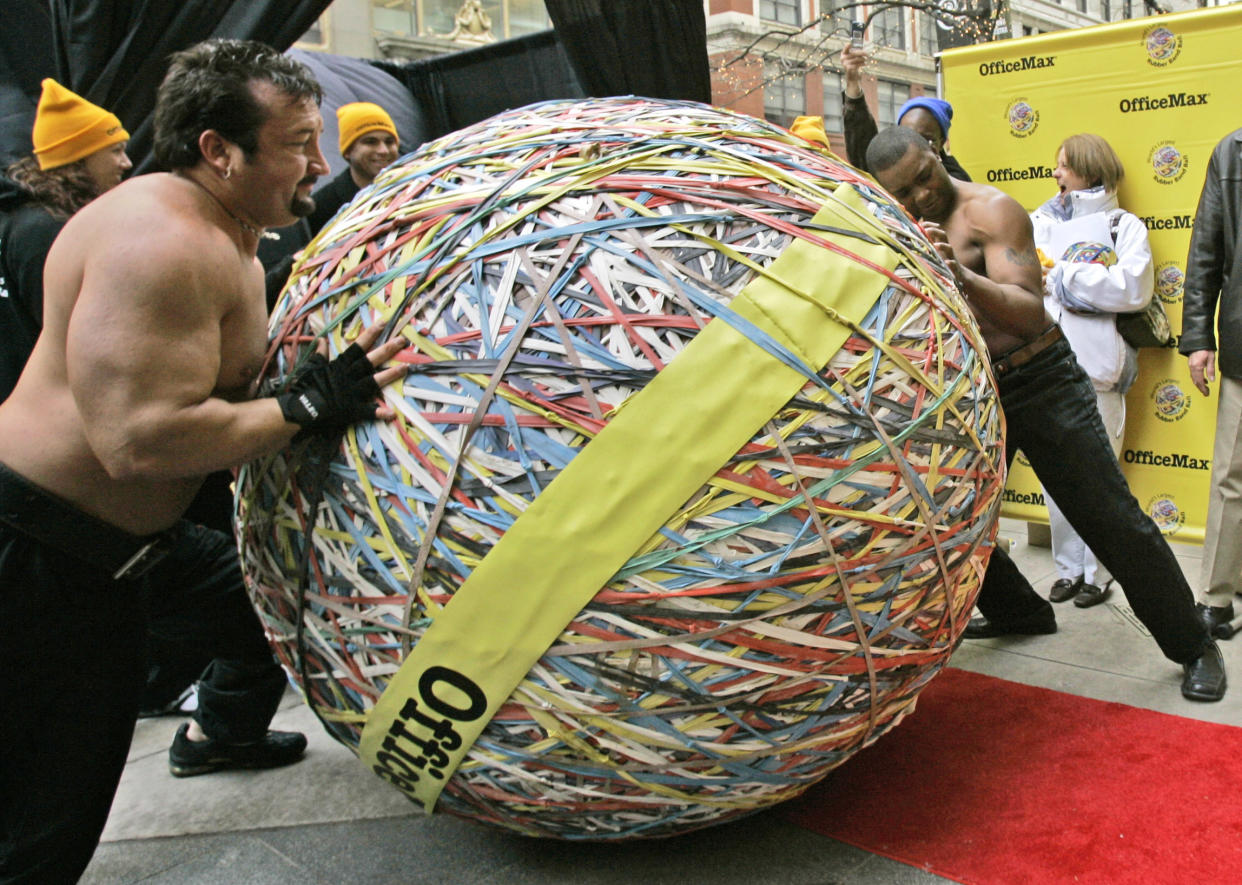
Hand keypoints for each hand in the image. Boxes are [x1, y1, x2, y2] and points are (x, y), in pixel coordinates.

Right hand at [276, 322, 406, 435]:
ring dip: (390, 375)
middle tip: (402, 341)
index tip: (383, 323)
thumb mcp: (312, 367)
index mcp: (340, 365)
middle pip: (370, 360)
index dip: (370, 334)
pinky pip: (368, 412)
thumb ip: (320, 354)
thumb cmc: (306, 387)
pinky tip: (392, 413)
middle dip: (386, 350)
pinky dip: (379, 413)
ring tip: (406, 368)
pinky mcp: (352, 410)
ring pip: (374, 381)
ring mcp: (352, 393)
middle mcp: (349, 376)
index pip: (358, 346)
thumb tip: (321, 340)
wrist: (301, 409)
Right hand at [841, 45, 866, 97]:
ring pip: (856, 59)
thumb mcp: (854, 57)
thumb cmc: (854, 64)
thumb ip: (857, 53)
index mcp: (843, 54)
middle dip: (862, 53)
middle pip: (854, 53)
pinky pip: (857, 64)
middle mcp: (842, 58)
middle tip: (867, 54)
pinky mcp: (848, 68)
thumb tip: (865, 52)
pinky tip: (864, 64)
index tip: (850, 44)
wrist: (852, 75)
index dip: (847, 46)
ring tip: (865, 60)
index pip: (845, 49)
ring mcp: (844, 64)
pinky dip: (862, 64)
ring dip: (862, 59)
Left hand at [920, 221, 964, 291]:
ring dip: (943, 246)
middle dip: (935, 231)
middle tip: (926, 230)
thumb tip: (911, 238)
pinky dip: (951, 263)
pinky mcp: (954, 267)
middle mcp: (946, 248)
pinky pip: (954, 264)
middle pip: (943, 235)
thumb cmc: (942, 263)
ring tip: (935, 245)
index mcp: (940, 243)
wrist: (958, 275)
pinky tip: (947, 262)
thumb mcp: (933, 253)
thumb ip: (925, 246)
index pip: (936, 230)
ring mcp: (951, 257)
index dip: (930, 225)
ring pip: (949, 248)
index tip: (921, 223)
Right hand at [1187, 349, 1215, 397]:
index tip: (1206, 393)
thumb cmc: (1205, 348)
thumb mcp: (1211, 359)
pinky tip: (1202, 379)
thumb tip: (1211, 380)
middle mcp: (1192, 367)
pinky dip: (1197, 378)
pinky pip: (1192, 374)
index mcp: (1197, 367)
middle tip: (1206, 392)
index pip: (1200, 381)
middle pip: (1195, 381)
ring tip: (1205, 387)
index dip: (1203, 388)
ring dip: (1199, 384)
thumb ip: (1210, 370)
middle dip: (1201, 388)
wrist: (1197, 341)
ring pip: (1193, 378)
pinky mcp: (1190, 364)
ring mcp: (1190, 366)